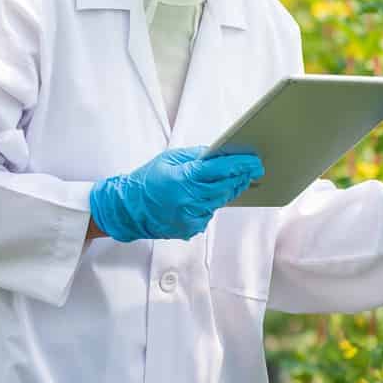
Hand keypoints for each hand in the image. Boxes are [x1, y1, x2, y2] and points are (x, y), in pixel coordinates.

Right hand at [89, 147, 262, 242]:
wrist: (127, 209)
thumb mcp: (170, 159)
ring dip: (228, 190)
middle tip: (254, 170)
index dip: (241, 165)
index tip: (255, 161)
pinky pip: (208, 213)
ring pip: (219, 201)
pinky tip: (206, 196)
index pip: (221, 170)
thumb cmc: (147, 180)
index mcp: (185, 179)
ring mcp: (191, 217)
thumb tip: (220, 154)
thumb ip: (196, 157)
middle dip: (241, 177)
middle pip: (226, 187)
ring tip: (235, 179)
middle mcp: (190, 199)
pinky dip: (210, 203)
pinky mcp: (190, 228)